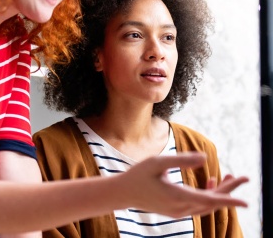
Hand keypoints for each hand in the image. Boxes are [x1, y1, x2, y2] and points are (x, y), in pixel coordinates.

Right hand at [119, 152, 247, 217]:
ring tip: (230, 177)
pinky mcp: (176, 210)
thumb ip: (181, 160)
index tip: (246, 201)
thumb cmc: (139, 175)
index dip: (228, 199)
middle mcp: (181, 208)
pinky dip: (208, 196)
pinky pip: (198, 205)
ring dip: (220, 193)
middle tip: (243, 178)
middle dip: (229, 191)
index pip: (209, 200)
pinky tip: (211, 181)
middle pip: (212, 202)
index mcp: (177, 196)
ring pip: (206, 205)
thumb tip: (205, 158)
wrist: (124, 193)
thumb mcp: (157, 162)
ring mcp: (179, 211)